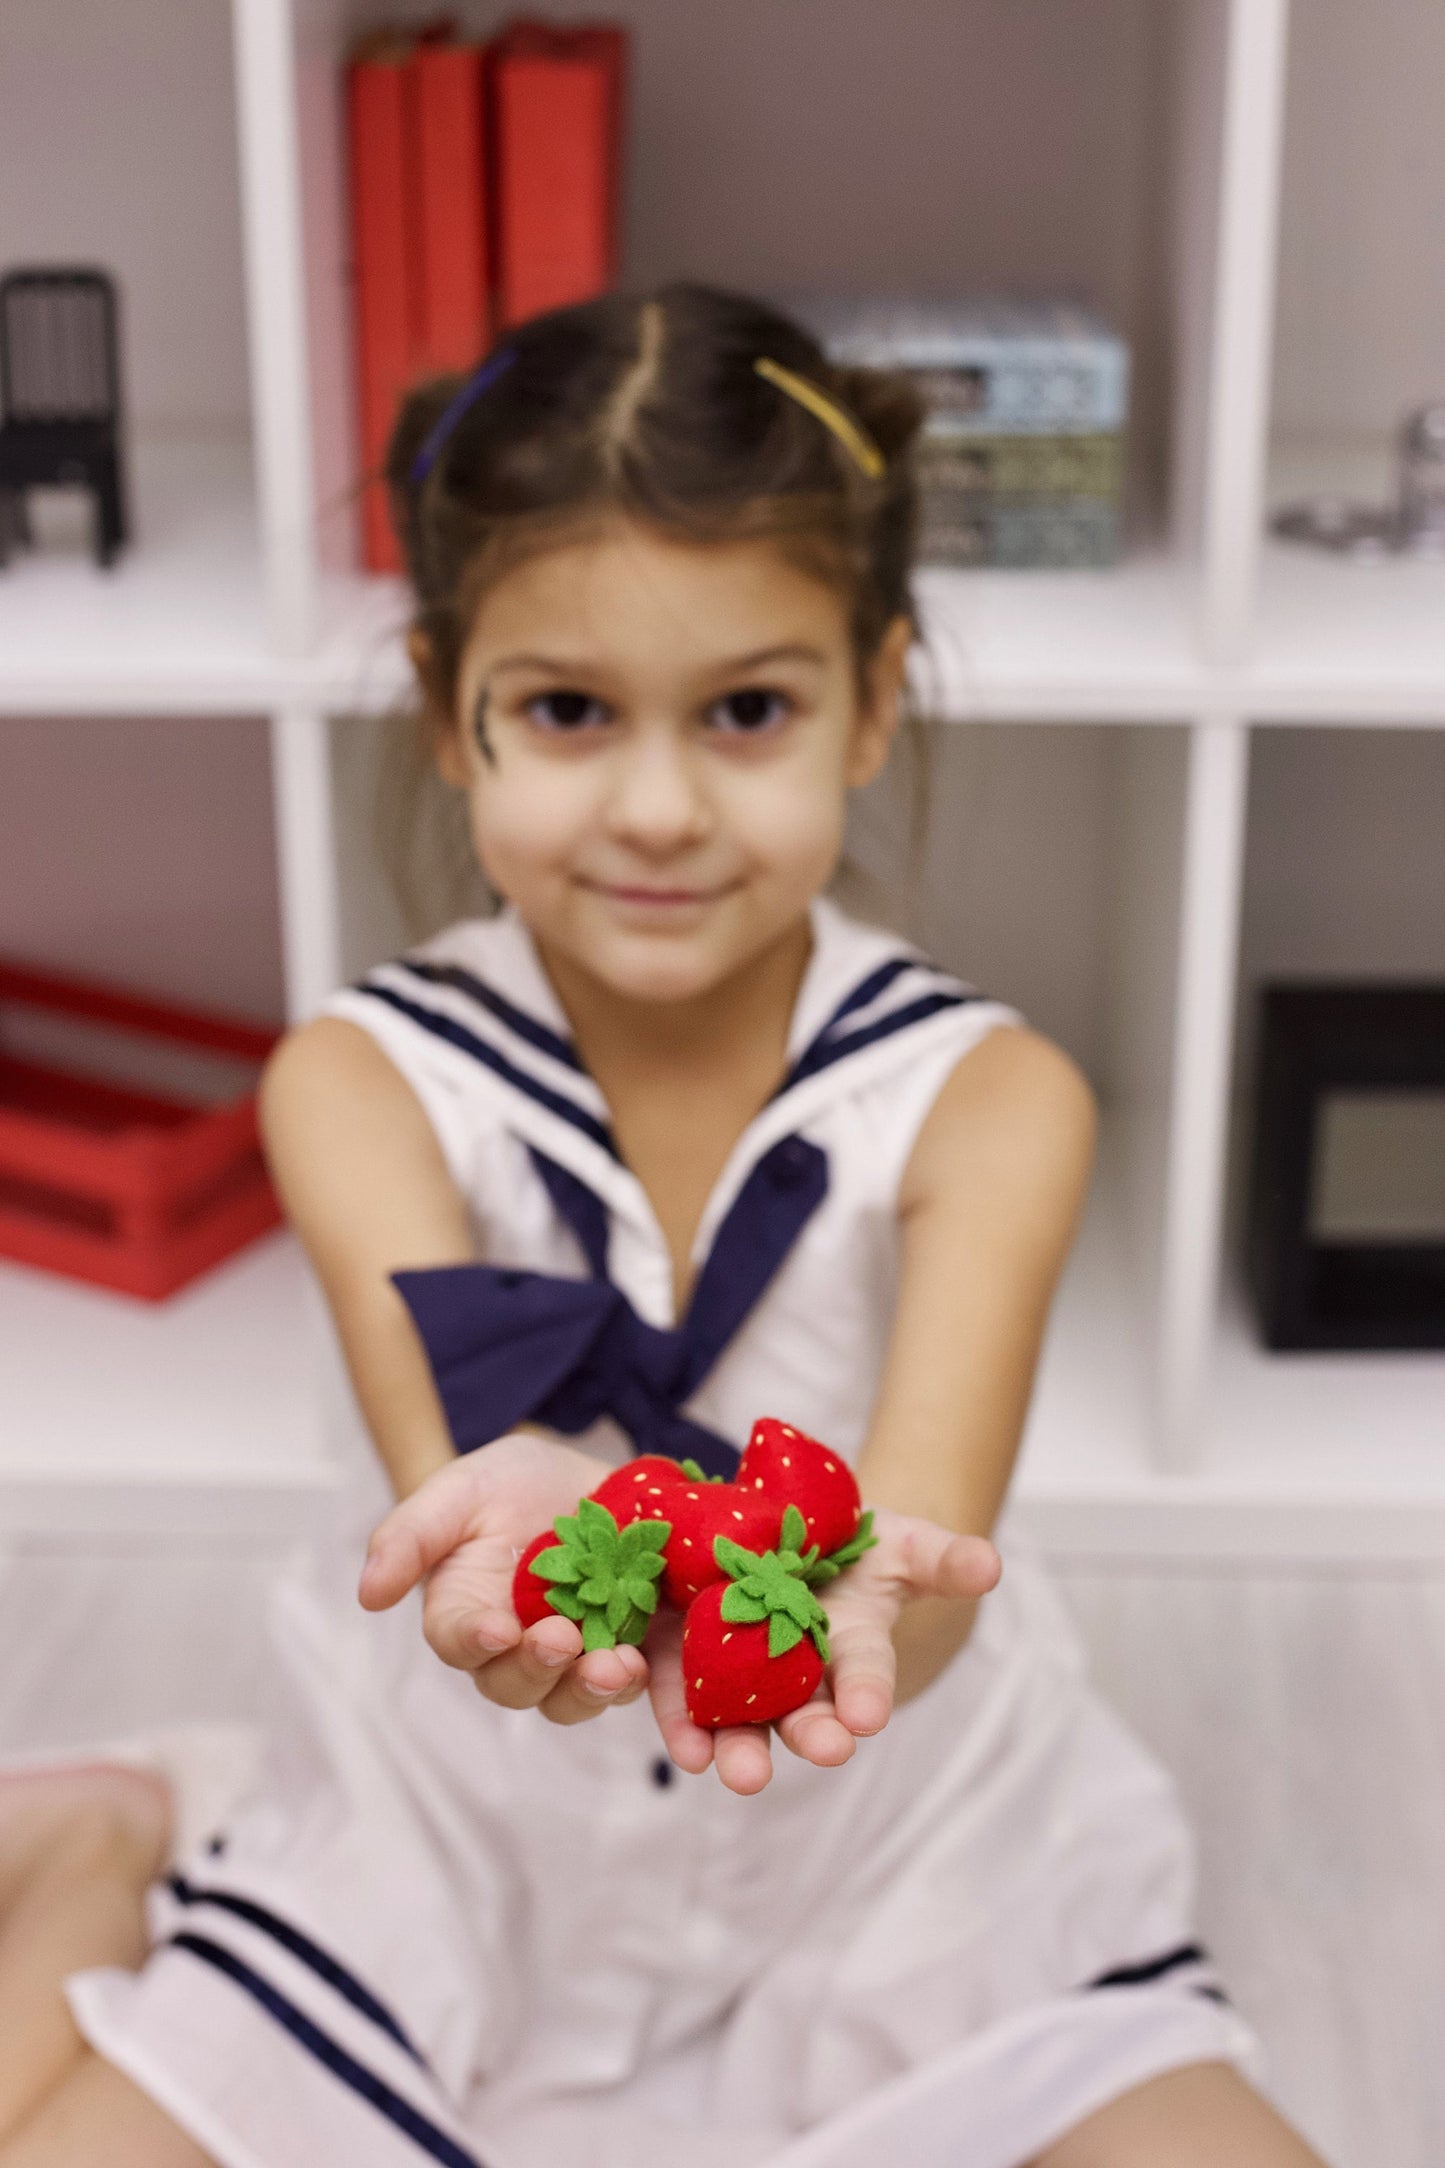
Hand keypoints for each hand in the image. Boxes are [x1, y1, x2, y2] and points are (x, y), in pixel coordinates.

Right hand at [358, 1433, 651, 1724]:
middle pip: (527, 1684)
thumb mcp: (456, 1493)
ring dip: (602, 1690)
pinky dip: (677, 1721)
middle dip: (546, 1670)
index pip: (463, 1643)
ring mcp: (589, 1652)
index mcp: (472, 1618)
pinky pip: (660, 1692)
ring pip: (587, 1694)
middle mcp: (526, 1651)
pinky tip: (696, 1745)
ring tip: (621, 1668)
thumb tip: (367, 1592)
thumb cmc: (506, 1488)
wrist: (583, 1477)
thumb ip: (410, 1536)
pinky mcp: (648, 1646)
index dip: (477, 1642)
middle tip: (566, 1642)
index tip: (498, 1629)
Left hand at [645, 1507, 1000, 1795]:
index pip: (865, 1673)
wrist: (785, 1534)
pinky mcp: (688, 1657)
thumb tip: (989, 1564)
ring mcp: (741, 1672)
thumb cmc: (856, 1545)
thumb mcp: (904, 1544)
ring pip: (740, 1720)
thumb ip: (943, 1559)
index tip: (868, 1717)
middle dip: (810, 1734)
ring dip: (740, 1749)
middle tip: (819, 1752)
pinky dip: (682, 1722)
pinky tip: (688, 1751)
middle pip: (803, 1712)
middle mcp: (799, 1673)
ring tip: (742, 1774)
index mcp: (853, 1646)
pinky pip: (682, 1694)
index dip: (868, 1692)